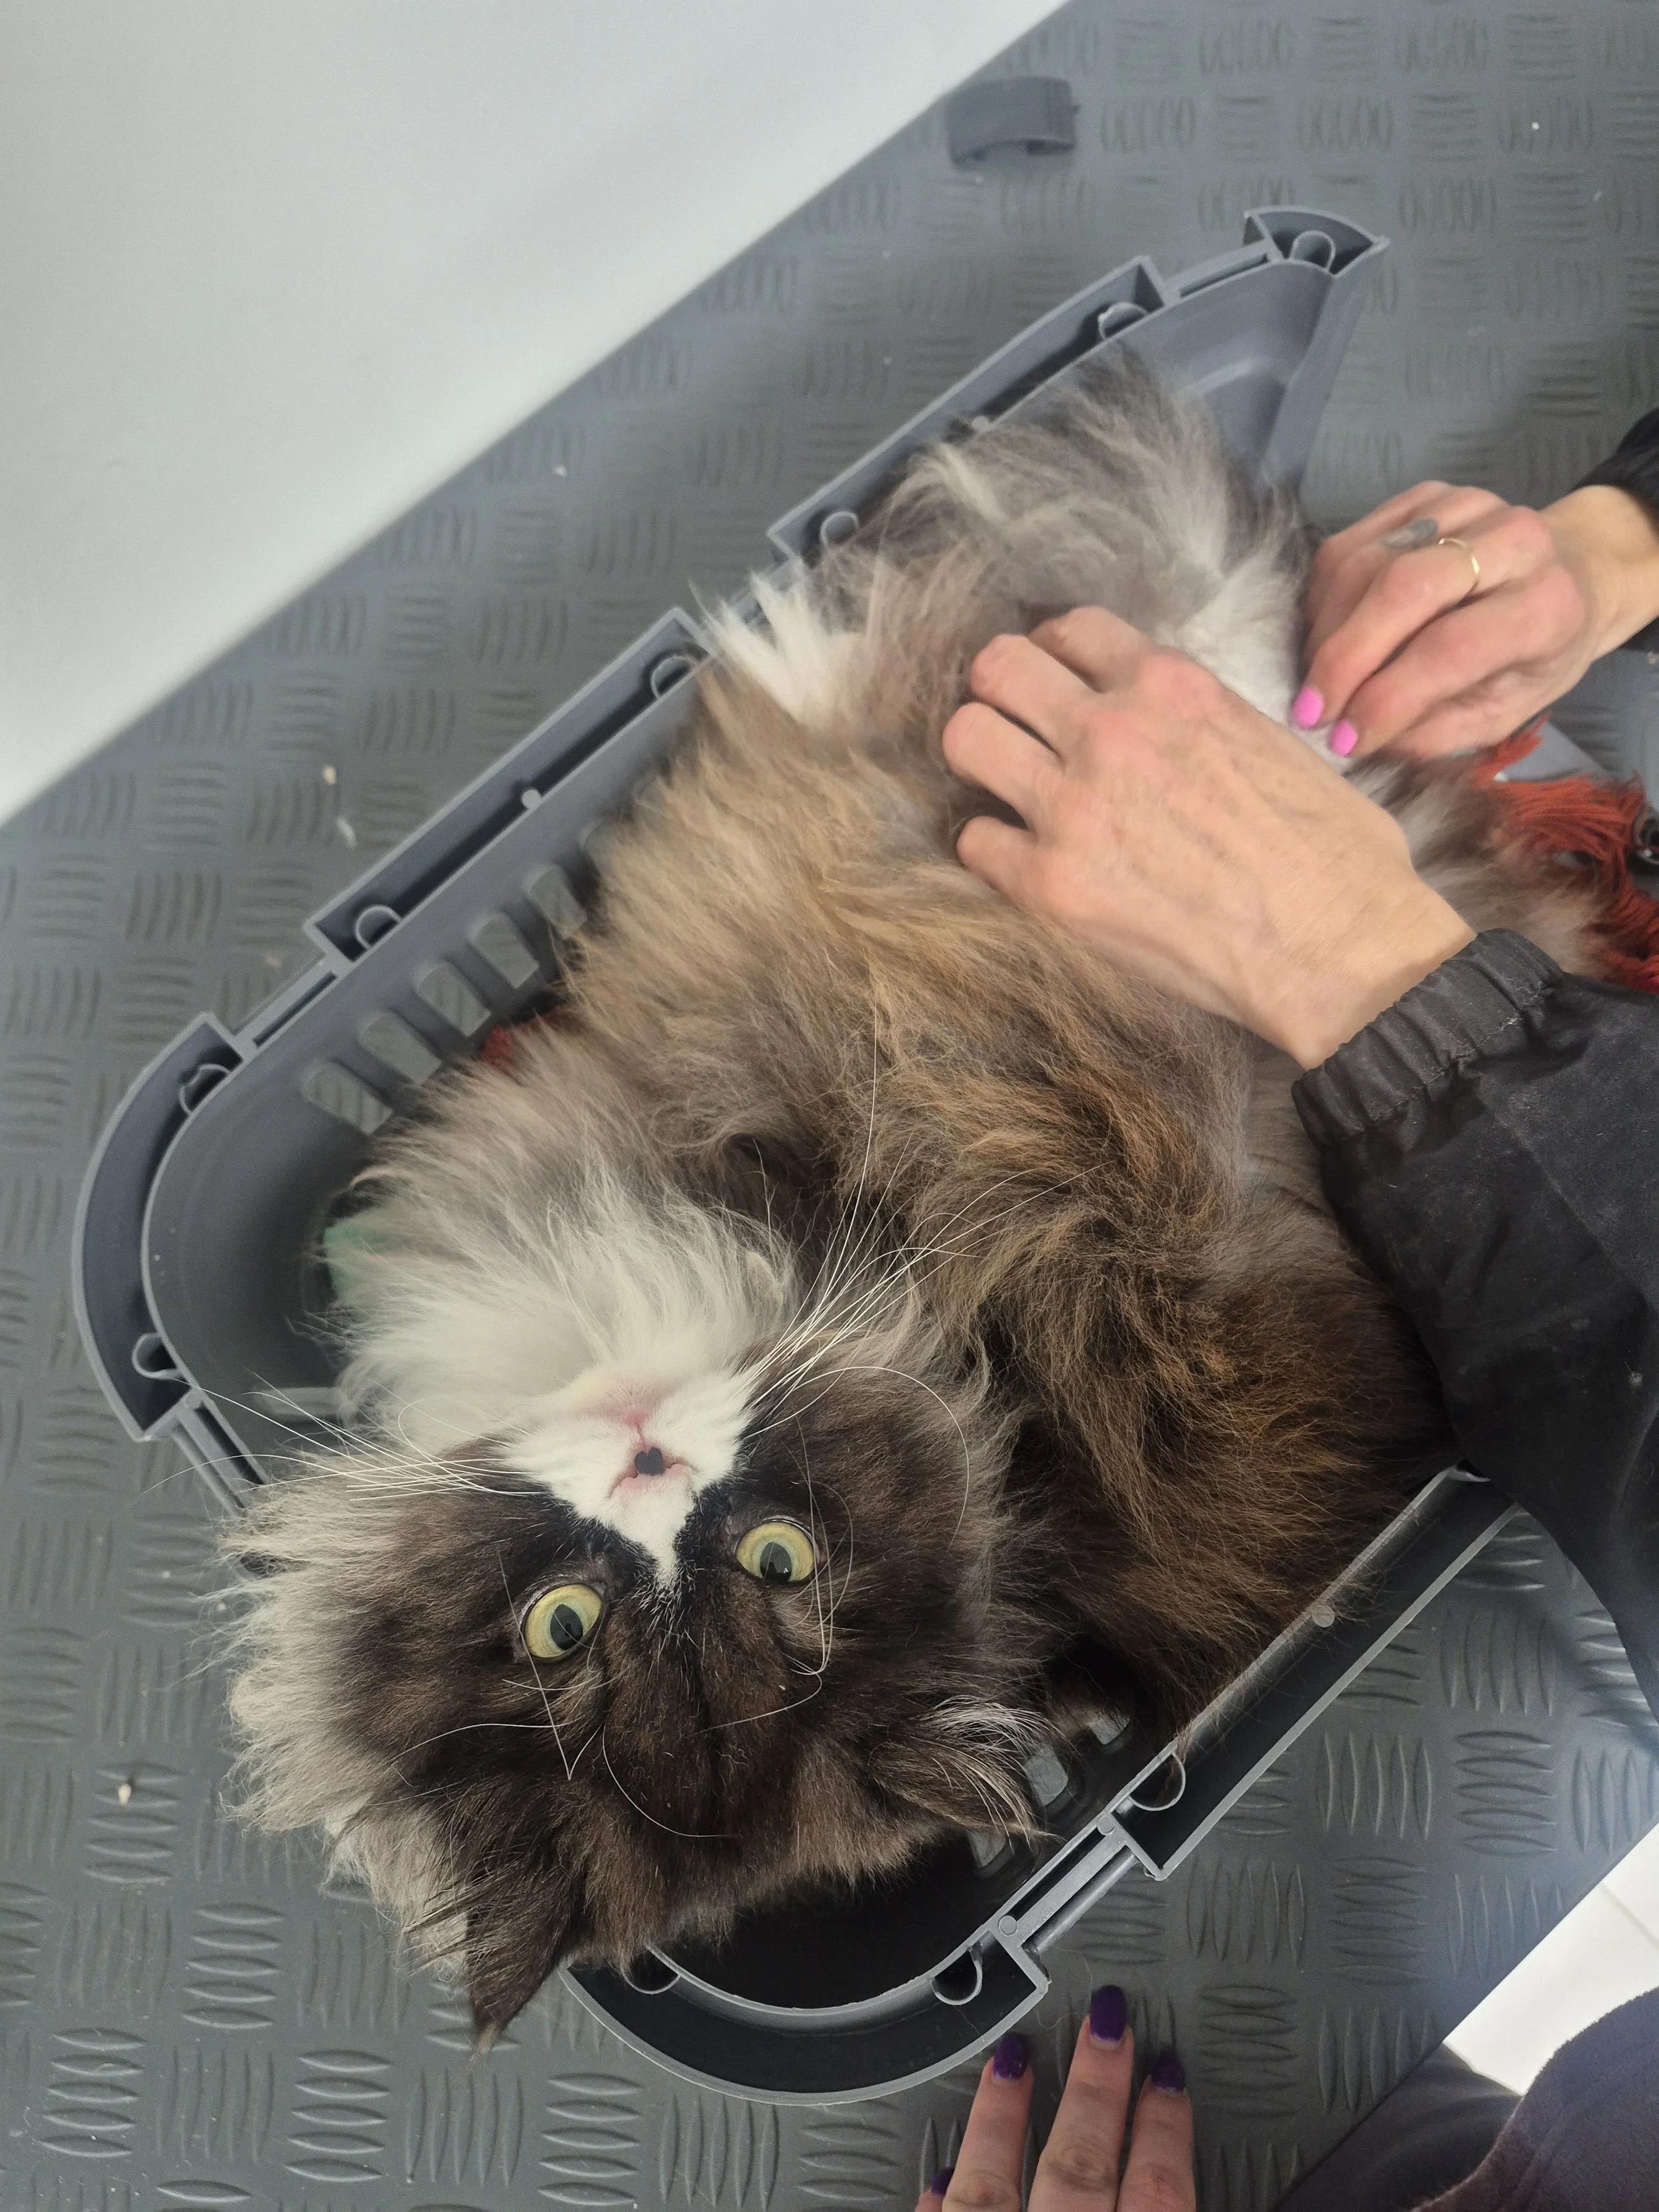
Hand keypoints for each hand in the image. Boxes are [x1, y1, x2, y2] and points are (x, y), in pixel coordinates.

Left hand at [915, 2001, 1194, 2211]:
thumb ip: (1181, 2204)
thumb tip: (1265, 2204)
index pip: (1159, 2190)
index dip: (1167, 2128)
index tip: (1168, 2077)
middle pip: (1079, 2165)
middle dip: (1095, 2087)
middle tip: (1105, 2023)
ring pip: (994, 2184)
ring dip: (1003, 2116)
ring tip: (1011, 2058)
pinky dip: (942, 2203)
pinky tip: (942, 2175)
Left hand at [941, 608, 1472, 1068]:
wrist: (1339, 945)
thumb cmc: (1329, 852)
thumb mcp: (1264, 736)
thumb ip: (1189, 713)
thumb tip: (1158, 722)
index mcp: (1170, 685)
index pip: (1068, 629)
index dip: (1055, 658)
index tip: (1060, 688)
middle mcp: (1110, 731)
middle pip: (995, 667)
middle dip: (999, 694)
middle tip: (1018, 733)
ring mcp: (1071, 805)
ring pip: (964, 738)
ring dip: (980, 761)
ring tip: (1008, 790)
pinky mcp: (1049, 883)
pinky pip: (972, 841)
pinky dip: (991, 850)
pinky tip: (1024, 862)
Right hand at [1297, 480, 1658, 759]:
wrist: (1573, 574)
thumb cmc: (1538, 656)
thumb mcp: (1506, 711)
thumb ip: (1438, 729)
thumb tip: (1357, 737)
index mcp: (1546, 603)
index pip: (1450, 647)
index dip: (1386, 697)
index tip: (1343, 739)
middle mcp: (1513, 539)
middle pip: (1401, 589)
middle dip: (1343, 658)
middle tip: (1308, 712)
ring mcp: (1466, 505)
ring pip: (1364, 563)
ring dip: (1324, 632)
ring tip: (1317, 681)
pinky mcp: (1426, 493)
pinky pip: (1348, 543)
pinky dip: (1322, 598)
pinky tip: (1325, 636)